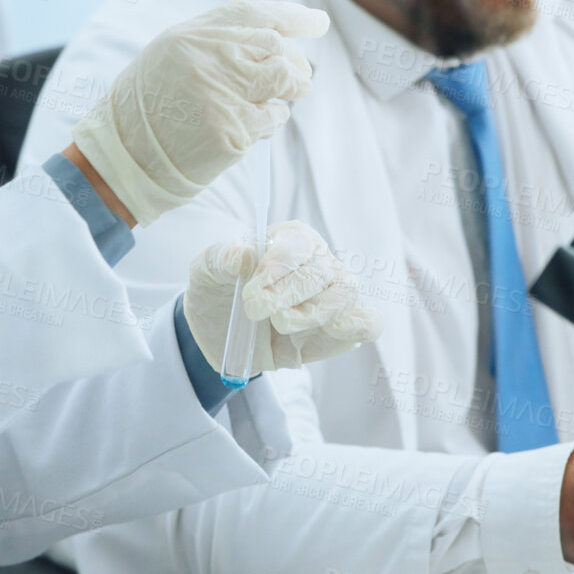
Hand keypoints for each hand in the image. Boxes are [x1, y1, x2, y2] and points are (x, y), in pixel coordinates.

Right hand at [72, 0, 328, 225]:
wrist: (124, 157)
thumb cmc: (148, 108)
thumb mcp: (170, 57)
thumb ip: (214, 42)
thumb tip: (274, 37)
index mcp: (189, 35)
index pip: (253, 14)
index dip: (292, 16)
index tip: (319, 23)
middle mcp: (206, 58)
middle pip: (274, 47)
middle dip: (296, 61)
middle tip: (301, 76)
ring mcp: (220, 94)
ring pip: (282, 80)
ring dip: (293, 89)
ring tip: (288, 97)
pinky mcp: (230, 130)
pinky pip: (271, 118)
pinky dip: (271, 122)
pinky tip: (254, 128)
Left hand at [183, 221, 380, 373]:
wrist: (219, 334)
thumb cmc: (218, 290)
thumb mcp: (206, 271)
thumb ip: (220, 259)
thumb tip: (241, 253)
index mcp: (290, 239)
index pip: (300, 243)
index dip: (280, 265)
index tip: (252, 288)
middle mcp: (318, 262)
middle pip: (322, 271)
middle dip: (287, 294)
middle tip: (253, 310)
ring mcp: (333, 296)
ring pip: (346, 295)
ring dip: (312, 313)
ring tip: (280, 323)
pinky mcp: (341, 330)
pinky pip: (367, 324)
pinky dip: (356, 327)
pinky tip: (328, 331)